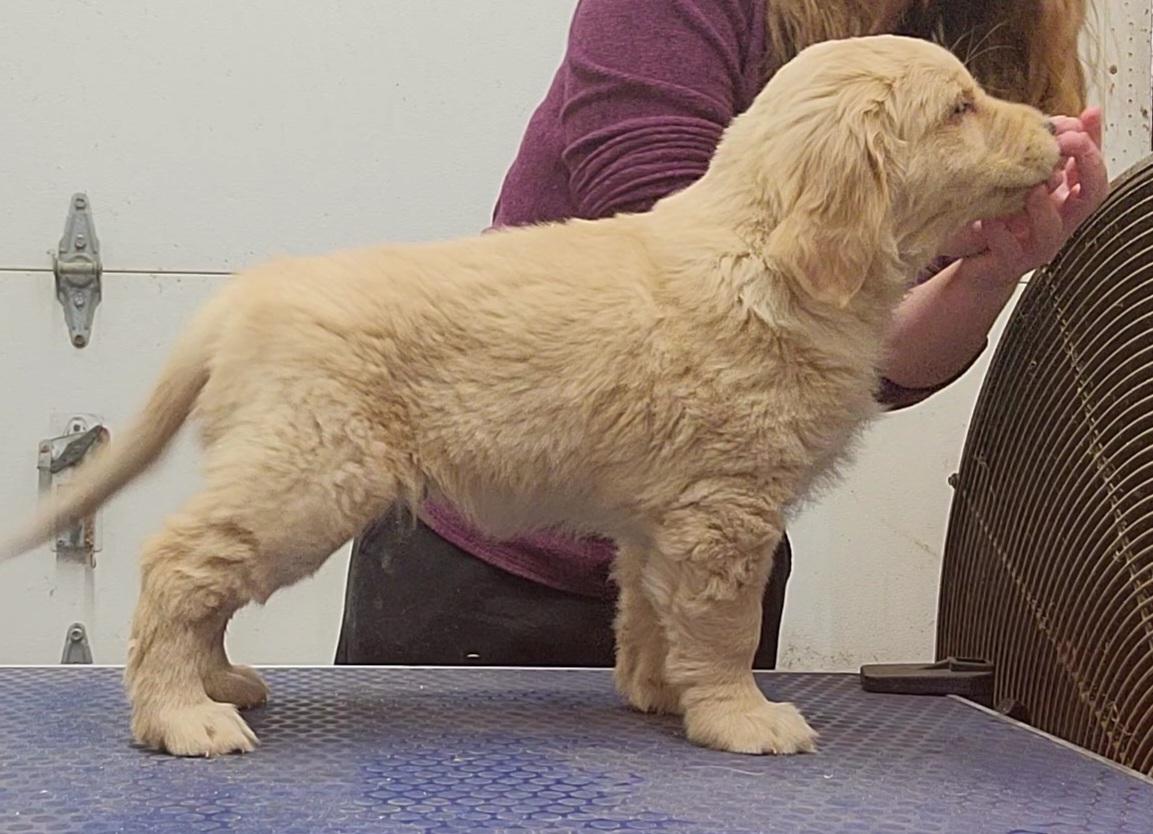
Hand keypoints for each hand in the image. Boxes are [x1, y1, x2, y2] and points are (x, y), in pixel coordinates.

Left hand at [941, 107, 1108, 283]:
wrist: (977, 261)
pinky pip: (1009, 250)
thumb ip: (1059, 149)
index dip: (1092, 151)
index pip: (1096, 177)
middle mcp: (1059, 224)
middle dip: (1084, 168)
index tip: (1076, 127)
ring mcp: (1036, 246)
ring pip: (1051, 230)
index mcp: (1067, 203)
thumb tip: (1090, 112)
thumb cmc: (1007, 216)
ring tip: (1033, 187)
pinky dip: (1000, 233)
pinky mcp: (1009, 262)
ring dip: (1044, 207)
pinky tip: (990, 217)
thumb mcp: (1034, 176)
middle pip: (1089, 199)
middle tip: (1064, 144)